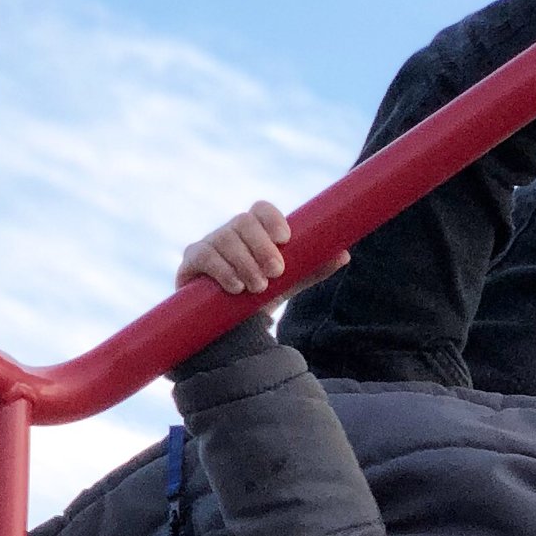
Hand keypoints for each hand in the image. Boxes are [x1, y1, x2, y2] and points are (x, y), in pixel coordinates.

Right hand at [176, 201, 347, 303]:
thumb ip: (313, 268)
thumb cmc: (260, 297)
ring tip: (257, 287)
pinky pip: (204, 257)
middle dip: (262, 246)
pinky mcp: (191, 263)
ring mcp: (209, 244)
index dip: (272, 219)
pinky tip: (235, 287)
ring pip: (225, 240)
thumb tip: (344, 255)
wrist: (228, 325)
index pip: (261, 209)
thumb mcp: (289, 282)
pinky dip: (222, 271)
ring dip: (245, 263)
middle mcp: (231, 232)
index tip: (285, 239)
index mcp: (255, 231)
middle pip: (243, 222)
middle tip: (277, 272)